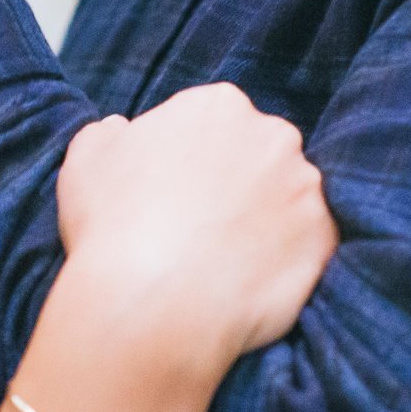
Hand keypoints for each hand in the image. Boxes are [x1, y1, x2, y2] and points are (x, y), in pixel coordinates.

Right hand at [56, 84, 336, 377]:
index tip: (177, 193)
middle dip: (239, 183)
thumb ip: (109, 132)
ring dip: (267, 222)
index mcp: (219, 105)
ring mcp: (305, 188)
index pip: (216, 123)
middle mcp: (272, 135)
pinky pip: (309, 247)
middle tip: (204, 227)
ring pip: (289, 200)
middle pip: (260, 154)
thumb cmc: (112, 226)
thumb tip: (121, 130)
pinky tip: (250, 284)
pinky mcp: (323, 239)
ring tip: (227, 262)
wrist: (151, 305)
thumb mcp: (87, 158)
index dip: (194, 160)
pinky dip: (287, 262)